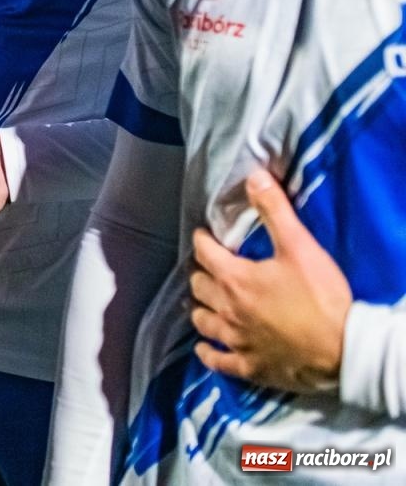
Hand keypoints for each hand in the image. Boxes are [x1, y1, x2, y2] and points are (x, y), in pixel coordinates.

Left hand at [190, 168, 351, 391]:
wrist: (344, 350)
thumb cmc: (322, 298)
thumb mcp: (300, 247)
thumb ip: (275, 211)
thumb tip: (254, 177)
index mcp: (234, 279)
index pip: (204, 253)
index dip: (203, 241)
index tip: (205, 236)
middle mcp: (227, 310)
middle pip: (200, 287)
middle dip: (202, 273)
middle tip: (211, 268)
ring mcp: (236, 341)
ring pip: (203, 322)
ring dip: (202, 309)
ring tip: (205, 303)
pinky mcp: (249, 367)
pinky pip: (217, 361)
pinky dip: (208, 353)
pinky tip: (204, 349)